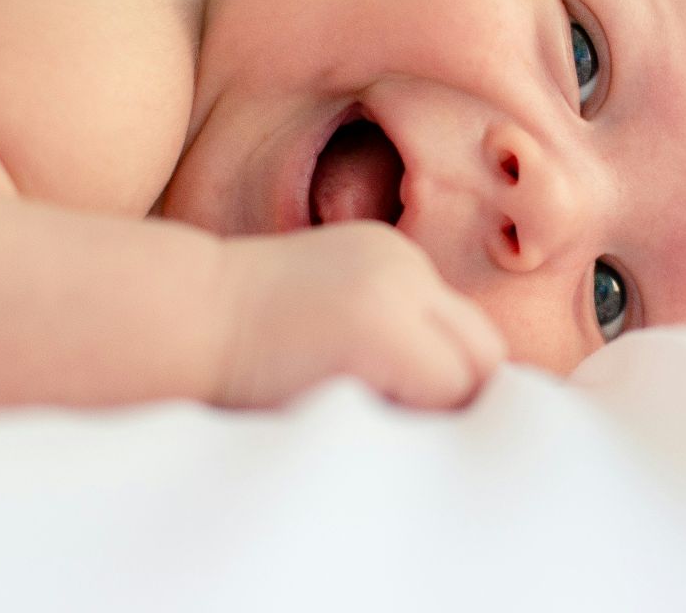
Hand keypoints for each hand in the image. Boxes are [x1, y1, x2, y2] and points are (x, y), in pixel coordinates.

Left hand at [213, 222, 506, 409]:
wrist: (201, 316)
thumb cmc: (252, 392)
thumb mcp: (336, 422)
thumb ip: (406, 423)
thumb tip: (458, 434)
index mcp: (381, 330)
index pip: (467, 390)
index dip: (450, 425)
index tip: (421, 444)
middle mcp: (399, 279)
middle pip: (484, 350)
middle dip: (466, 390)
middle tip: (423, 420)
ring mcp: (395, 252)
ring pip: (464, 321)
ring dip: (446, 355)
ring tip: (392, 382)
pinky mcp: (385, 241)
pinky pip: (433, 294)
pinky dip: (421, 324)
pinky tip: (374, 343)